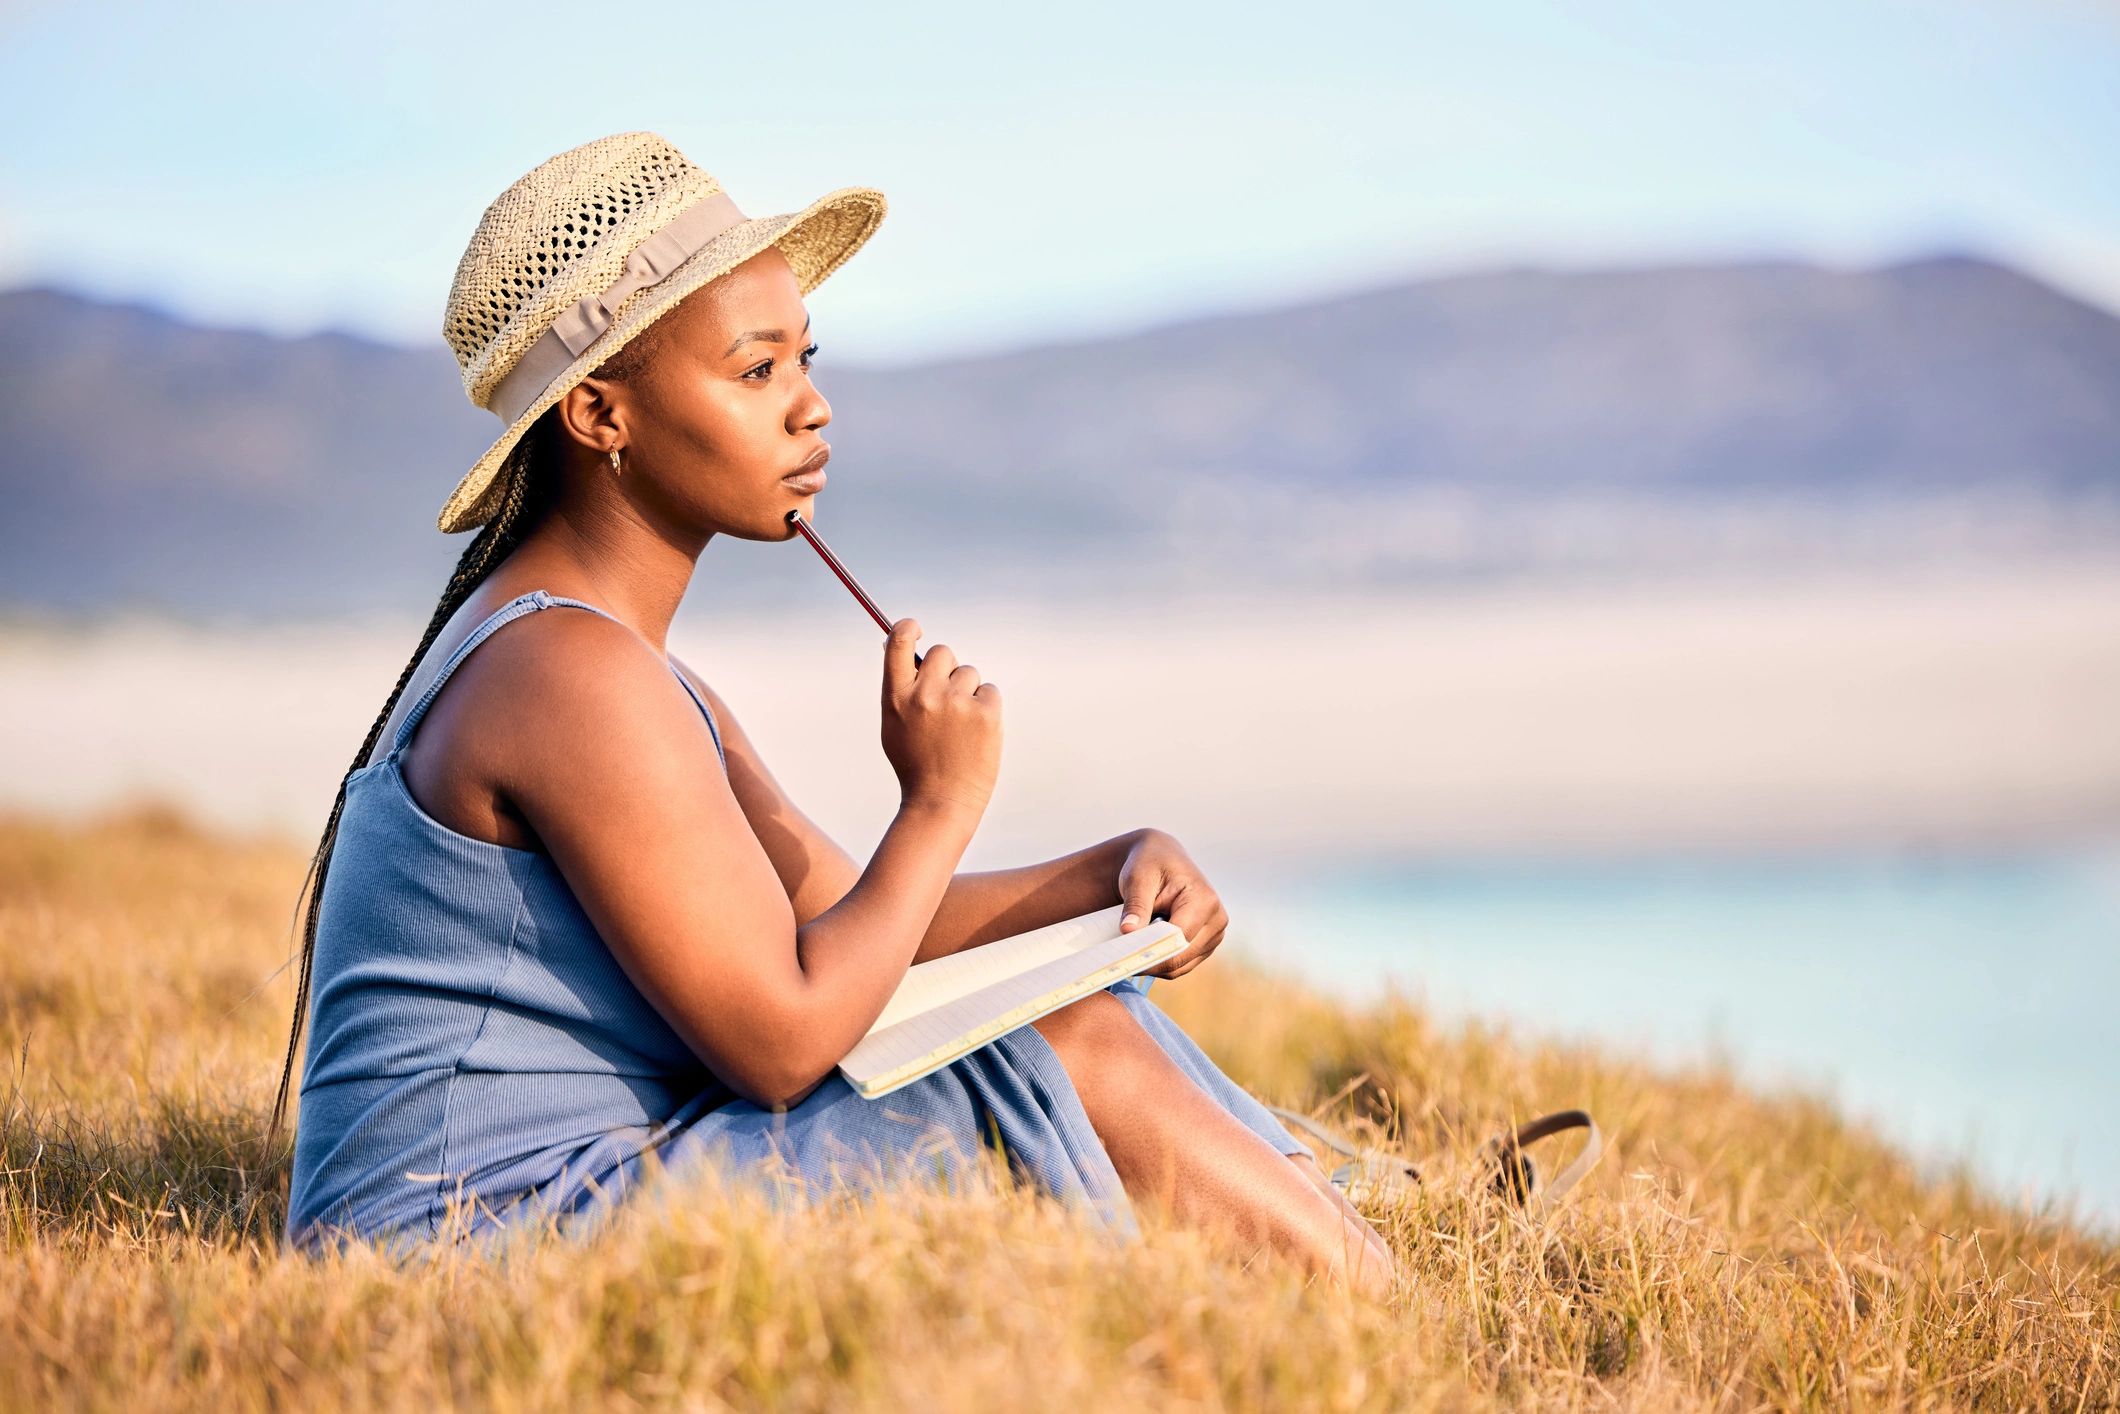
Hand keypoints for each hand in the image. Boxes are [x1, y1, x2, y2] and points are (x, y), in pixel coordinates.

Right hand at [879, 617, 1001, 817]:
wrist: (941, 802)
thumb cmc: (915, 764)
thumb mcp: (893, 725)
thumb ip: (898, 688)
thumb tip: (899, 646)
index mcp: (896, 697)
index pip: (899, 642)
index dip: (908, 628)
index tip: (916, 628)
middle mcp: (925, 695)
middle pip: (942, 652)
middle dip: (946, 669)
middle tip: (946, 699)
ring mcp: (957, 703)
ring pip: (969, 673)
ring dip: (967, 692)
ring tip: (960, 727)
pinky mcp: (986, 713)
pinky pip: (990, 691)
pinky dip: (986, 707)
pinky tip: (975, 733)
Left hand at [1116, 829, 1228, 979]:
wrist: (1161, 858)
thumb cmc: (1150, 864)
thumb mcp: (1138, 879)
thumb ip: (1136, 906)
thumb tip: (1128, 931)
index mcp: (1205, 900)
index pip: (1178, 939)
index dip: (1151, 951)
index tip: (1124, 956)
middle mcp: (1216, 920)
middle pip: (1180, 958)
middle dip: (1150, 959)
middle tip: (1120, 958)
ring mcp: (1214, 935)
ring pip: (1180, 966)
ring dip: (1155, 962)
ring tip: (1131, 948)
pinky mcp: (1206, 945)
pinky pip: (1181, 965)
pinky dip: (1161, 962)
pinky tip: (1143, 948)